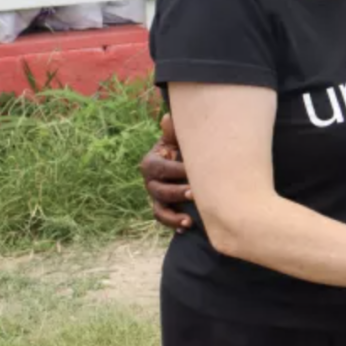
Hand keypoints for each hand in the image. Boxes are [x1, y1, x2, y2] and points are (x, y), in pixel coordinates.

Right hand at [140, 113, 192, 231]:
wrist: (181, 157)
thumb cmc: (181, 145)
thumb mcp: (177, 138)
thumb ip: (173, 131)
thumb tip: (168, 118)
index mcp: (152, 162)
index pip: (162, 168)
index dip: (178, 171)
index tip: (194, 172)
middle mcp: (150, 180)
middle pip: (160, 190)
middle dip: (177, 193)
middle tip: (195, 193)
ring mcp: (155, 195)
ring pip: (159, 208)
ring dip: (173, 215)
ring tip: (190, 219)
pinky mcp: (161, 206)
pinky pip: (162, 217)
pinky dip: (172, 223)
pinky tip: (185, 227)